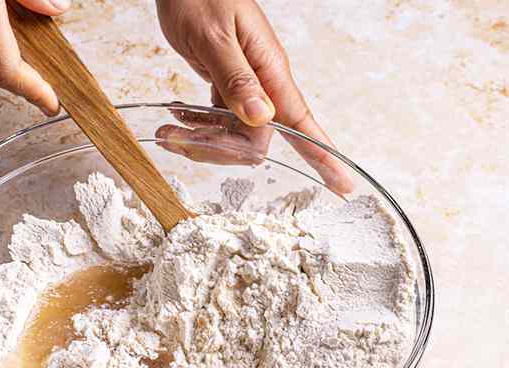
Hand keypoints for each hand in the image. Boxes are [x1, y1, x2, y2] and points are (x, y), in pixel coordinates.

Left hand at [153, 0, 353, 191]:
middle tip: (173, 137)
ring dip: (199, 140)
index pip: (302, 121)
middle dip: (215, 149)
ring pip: (233, 135)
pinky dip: (195, 126)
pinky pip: (218, 120)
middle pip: (254, 140)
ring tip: (166, 129)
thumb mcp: (214, 37)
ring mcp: (246, 84)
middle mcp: (263, 82)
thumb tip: (262, 119)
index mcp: (269, 69)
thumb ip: (236, 79)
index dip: (322, 156)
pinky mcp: (227, 84)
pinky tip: (175, 118)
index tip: (344, 186)